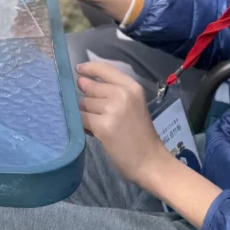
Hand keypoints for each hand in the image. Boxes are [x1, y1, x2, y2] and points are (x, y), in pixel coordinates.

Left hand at [76, 61, 166, 186]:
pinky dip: (83, 125)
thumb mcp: (133, 105)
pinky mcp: (102, 126)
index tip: (78, 70)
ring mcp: (112, 109)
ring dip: (86, 114)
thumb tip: (81, 82)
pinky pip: (81, 119)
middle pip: (89, 87)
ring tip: (100, 125)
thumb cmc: (141, 135)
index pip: (105, 69)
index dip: (89, 68)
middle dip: (88, 99)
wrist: (150, 161)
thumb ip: (111, 92)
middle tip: (99, 114)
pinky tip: (93, 132)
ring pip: (83, 103)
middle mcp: (122, 94)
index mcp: (132, 87)